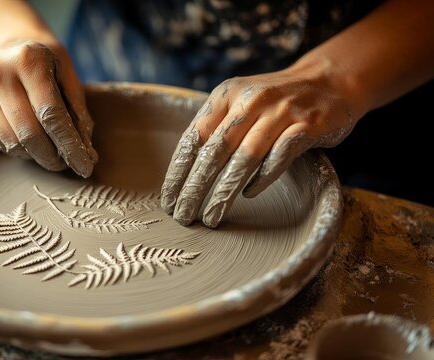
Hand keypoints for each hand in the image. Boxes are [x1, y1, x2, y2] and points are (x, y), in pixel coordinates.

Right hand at [0, 40, 97, 177]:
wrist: (9, 45)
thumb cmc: (46, 63)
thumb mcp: (68, 75)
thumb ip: (77, 110)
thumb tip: (85, 152)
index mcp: (29, 60)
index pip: (52, 115)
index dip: (70, 145)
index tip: (85, 166)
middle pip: (29, 132)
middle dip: (52, 157)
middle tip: (67, 164)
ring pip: (11, 140)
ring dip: (35, 155)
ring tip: (51, 154)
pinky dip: (18, 148)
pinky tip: (30, 143)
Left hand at [161, 65, 356, 227]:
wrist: (329, 81)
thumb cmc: (274, 102)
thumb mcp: (239, 103)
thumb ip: (215, 129)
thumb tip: (183, 176)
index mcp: (225, 94)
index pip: (193, 138)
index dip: (178, 171)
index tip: (168, 200)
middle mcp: (250, 99)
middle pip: (214, 151)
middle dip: (194, 188)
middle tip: (182, 215)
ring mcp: (280, 111)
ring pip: (244, 157)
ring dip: (224, 191)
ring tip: (211, 217)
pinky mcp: (307, 125)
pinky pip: (279, 157)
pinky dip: (262, 178)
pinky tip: (249, 195)